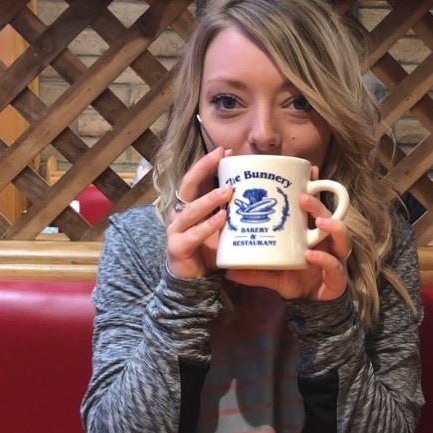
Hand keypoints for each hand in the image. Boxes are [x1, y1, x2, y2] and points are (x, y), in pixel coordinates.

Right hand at [166, 147, 232, 277]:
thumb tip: (255, 189)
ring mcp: (176, 231)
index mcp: (189, 205)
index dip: (208, 163)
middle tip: (221, 155)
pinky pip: (193, 235)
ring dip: (210, 198)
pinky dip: (207, 226)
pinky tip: (222, 219)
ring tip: (229, 190)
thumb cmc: (209, 249)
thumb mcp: (222, 226)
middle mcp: (180, 214)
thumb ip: (231, 209)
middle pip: (187, 186)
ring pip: (191, 210)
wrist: (193, 282)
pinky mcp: (178, 248)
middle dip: (203, 168)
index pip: (196, 179)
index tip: (226, 150)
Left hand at [225, 191, 351, 300]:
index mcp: (313, 235)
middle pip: (330, 217)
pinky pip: (334, 265)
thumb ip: (254, 272)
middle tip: (303, 197)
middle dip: (319, 205)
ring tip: (320, 222)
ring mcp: (335, 258)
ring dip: (332, 227)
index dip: (317, 189)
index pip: (317, 208)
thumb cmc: (296, 283)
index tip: (310, 171)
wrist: (312, 308)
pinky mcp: (338, 277)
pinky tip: (310, 255)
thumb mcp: (272, 275)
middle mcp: (327, 243)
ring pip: (341, 237)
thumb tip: (227, 270)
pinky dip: (323, 259)